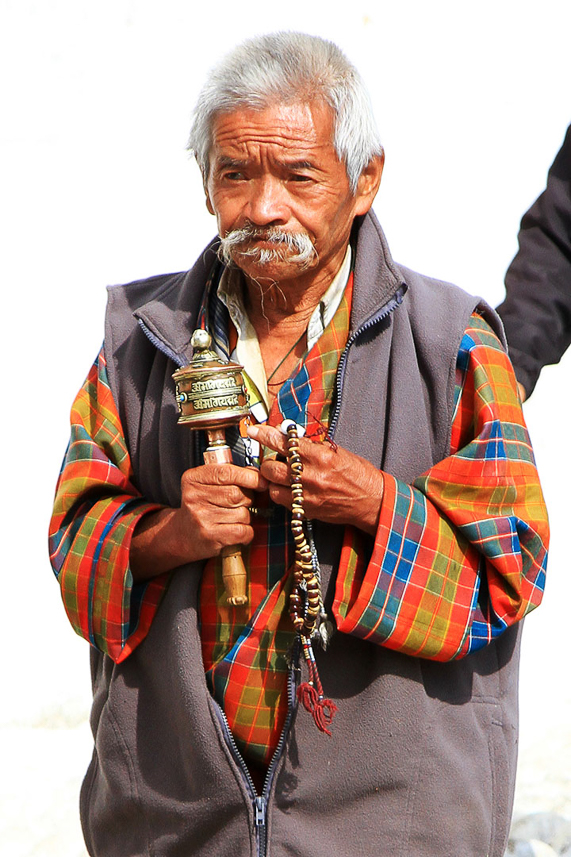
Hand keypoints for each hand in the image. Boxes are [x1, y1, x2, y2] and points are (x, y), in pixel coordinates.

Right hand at [130, 463, 266, 580]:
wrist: (182, 535)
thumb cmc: (201, 506)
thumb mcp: (207, 484)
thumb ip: (230, 475)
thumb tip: (257, 474)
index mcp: (193, 479)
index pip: (226, 472)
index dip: (249, 476)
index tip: (261, 482)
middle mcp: (194, 497)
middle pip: (237, 494)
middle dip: (248, 498)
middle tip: (242, 503)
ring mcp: (201, 518)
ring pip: (243, 513)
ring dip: (245, 517)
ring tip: (233, 518)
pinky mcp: (210, 537)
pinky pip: (243, 531)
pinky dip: (247, 532)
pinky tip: (238, 531)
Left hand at [247, 423, 383, 535]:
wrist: (372, 500)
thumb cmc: (356, 473)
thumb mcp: (336, 452)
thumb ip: (310, 446)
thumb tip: (288, 436)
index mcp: (320, 457)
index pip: (285, 443)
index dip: (266, 435)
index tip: (254, 430)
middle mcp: (311, 476)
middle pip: (271, 467)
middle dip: (268, 461)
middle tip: (274, 459)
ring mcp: (307, 496)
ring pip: (272, 486)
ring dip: (273, 479)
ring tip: (282, 476)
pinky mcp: (306, 510)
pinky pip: (282, 501)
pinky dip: (281, 494)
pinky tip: (289, 489)